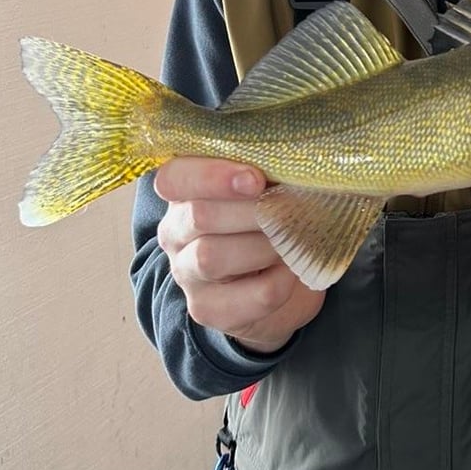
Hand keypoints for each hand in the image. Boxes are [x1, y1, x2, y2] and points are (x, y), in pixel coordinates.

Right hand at [155, 158, 325, 353]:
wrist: (279, 289)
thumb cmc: (270, 228)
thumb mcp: (266, 193)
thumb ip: (267, 175)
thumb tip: (296, 160)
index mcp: (184, 194)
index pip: (174, 177)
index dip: (212, 176)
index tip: (255, 180)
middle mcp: (175, 233)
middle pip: (199, 216)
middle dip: (253, 211)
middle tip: (289, 210)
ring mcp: (187, 274)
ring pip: (213, 257)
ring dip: (265, 247)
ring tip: (291, 242)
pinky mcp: (207, 309)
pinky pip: (251, 294)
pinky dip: (282, 280)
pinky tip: (292, 271)